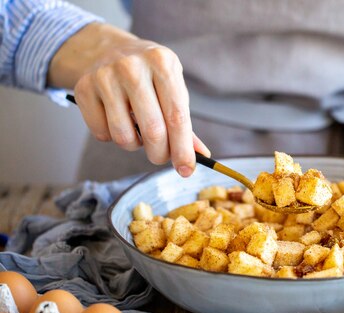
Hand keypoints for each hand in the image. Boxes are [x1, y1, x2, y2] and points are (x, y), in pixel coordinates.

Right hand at [48, 23, 209, 176]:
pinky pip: (101, 134)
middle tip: (161, 156)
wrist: (110, 49)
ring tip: (137, 130)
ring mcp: (104, 76)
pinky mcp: (83, 88)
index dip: (183, 149)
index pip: (177, 116)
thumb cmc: (150, 76)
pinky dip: (112, 137)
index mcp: (162, 63)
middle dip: (160, 154)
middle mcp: (132, 66)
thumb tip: (200, 156)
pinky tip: (117, 119)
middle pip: (153, 130)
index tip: (186, 170)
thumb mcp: (173, 89)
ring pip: (124, 136)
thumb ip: (184, 123)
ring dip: (135, 145)